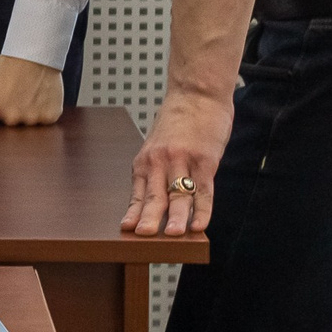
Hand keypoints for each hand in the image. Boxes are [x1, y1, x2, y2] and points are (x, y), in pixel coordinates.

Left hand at [0, 54, 67, 125]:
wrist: (35, 55)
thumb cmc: (3, 66)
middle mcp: (11, 117)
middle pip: (5, 121)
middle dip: (7, 108)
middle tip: (13, 90)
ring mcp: (32, 119)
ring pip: (24, 122)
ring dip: (25, 111)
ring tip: (26, 92)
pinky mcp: (50, 117)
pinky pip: (43, 121)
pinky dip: (42, 111)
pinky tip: (39, 96)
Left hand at [126, 88, 232, 236]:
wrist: (197, 94)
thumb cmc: (180, 122)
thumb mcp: (158, 145)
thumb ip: (157, 168)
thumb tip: (156, 195)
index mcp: (146, 161)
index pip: (139, 193)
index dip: (133, 212)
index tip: (126, 229)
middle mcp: (160, 162)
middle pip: (154, 196)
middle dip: (148, 218)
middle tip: (142, 237)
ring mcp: (182, 161)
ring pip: (178, 195)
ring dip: (175, 217)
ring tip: (171, 236)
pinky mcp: (205, 160)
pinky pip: (203, 190)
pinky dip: (202, 209)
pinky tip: (200, 224)